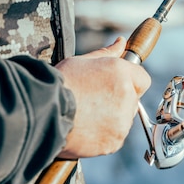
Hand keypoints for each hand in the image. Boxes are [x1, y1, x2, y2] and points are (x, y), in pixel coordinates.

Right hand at [55, 37, 150, 158]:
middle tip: (93, 102)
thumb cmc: (59, 84)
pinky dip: (104, 135)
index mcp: (121, 72)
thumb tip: (121, 42)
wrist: (41, 113)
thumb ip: (106, 53)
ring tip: (86, 116)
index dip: (130, 83)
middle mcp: (127, 95)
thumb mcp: (82, 62)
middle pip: (133, 101)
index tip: (113, 87)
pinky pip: (114, 137)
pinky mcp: (114, 141)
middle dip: (119, 101)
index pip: (142, 79)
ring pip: (124, 120)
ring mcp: (122, 120)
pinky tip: (85, 128)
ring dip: (111, 119)